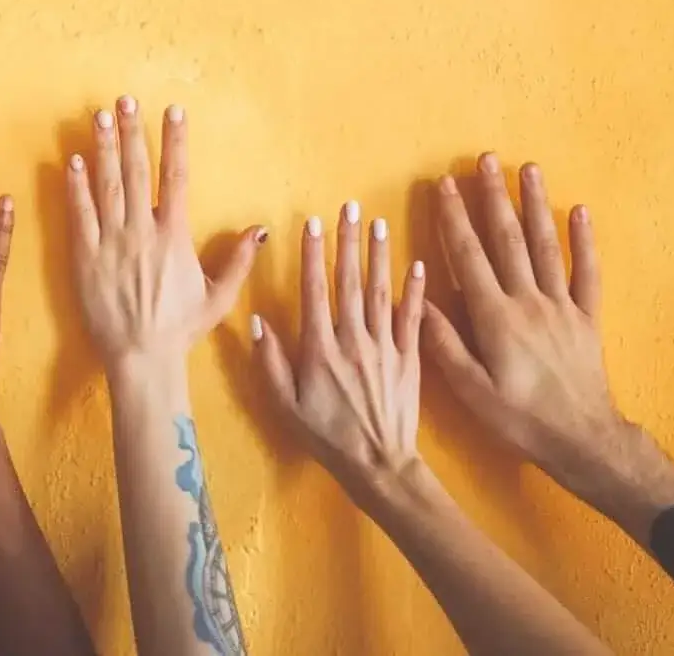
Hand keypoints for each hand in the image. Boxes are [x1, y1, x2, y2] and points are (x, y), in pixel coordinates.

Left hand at [65, 96, 266, 377]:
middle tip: (124, 100)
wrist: (141, 356)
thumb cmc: (180, 329)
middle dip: (131, 133)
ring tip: (99, 117)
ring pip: (106, 185)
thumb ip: (239, 260)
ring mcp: (112, 242)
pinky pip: (80, 215)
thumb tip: (260, 230)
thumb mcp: (218, 296)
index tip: (173, 111)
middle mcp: (142, 231)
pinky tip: (73, 161)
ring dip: (103, 148)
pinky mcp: (86, 257)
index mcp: (174, 236)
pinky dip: (76, 187)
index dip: (174, 141)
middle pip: (136, 171)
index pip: (176, 176)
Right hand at [254, 205, 427, 495]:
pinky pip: (412, 319)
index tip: (312, 223)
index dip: (312, 255)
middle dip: (347, 242)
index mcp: (320, 350)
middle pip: (349, 283)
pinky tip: (416, 264)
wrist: (379, 466)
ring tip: (378, 222)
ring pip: (380, 292)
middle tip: (349, 207)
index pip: (315, 292)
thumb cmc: (327, 438)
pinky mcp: (410, 359)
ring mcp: (385, 348)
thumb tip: (256, 320)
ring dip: (379, 255)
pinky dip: (415, 291)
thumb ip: (270, 363)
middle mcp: (353, 341)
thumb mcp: (286, 406)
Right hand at [420, 155, 621, 477]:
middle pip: (508, 239)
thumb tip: (417, 297)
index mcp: (494, 317)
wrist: (581, 439)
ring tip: (527, 168)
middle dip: (492, 197)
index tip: (444, 185)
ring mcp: (561, 306)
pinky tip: (580, 212)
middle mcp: (528, 301)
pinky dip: (584, 240)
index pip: (469, 256)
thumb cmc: (518, 418)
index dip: (454, 218)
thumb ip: (442, 341)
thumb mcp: (469, 389)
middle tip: (484, 159)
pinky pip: (587, 272)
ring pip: (546, 245)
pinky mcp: (586, 317)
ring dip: (535, 204)